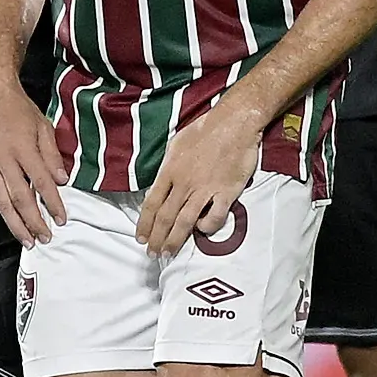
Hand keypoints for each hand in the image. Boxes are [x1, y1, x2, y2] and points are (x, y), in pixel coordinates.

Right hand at [0, 78, 70, 246]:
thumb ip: (52, 155)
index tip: (62, 219)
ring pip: (2, 202)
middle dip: (33, 221)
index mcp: (22, 149)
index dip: (53, 203)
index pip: (41, 183)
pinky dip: (4, 211)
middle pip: (19, 199)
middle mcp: (3, 161)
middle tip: (45, 238)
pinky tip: (13, 222)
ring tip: (27, 240)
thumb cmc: (20, 110)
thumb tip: (62, 181)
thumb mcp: (44, 127)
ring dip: (15, 224)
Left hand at [138, 102, 258, 256]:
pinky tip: (203, 229)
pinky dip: (207, 227)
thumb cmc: (206, 130)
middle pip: (165, 217)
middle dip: (157, 238)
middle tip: (153, 253)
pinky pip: (214, 217)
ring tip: (169, 252)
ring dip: (175, 240)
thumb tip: (163, 181)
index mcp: (170, 171)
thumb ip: (169, 166)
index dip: (144, 223)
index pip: (151, 203)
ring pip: (184, 221)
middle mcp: (184, 183)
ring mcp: (205, 189)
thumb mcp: (176, 144)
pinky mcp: (226, 192)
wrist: (234, 123)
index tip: (141, 237)